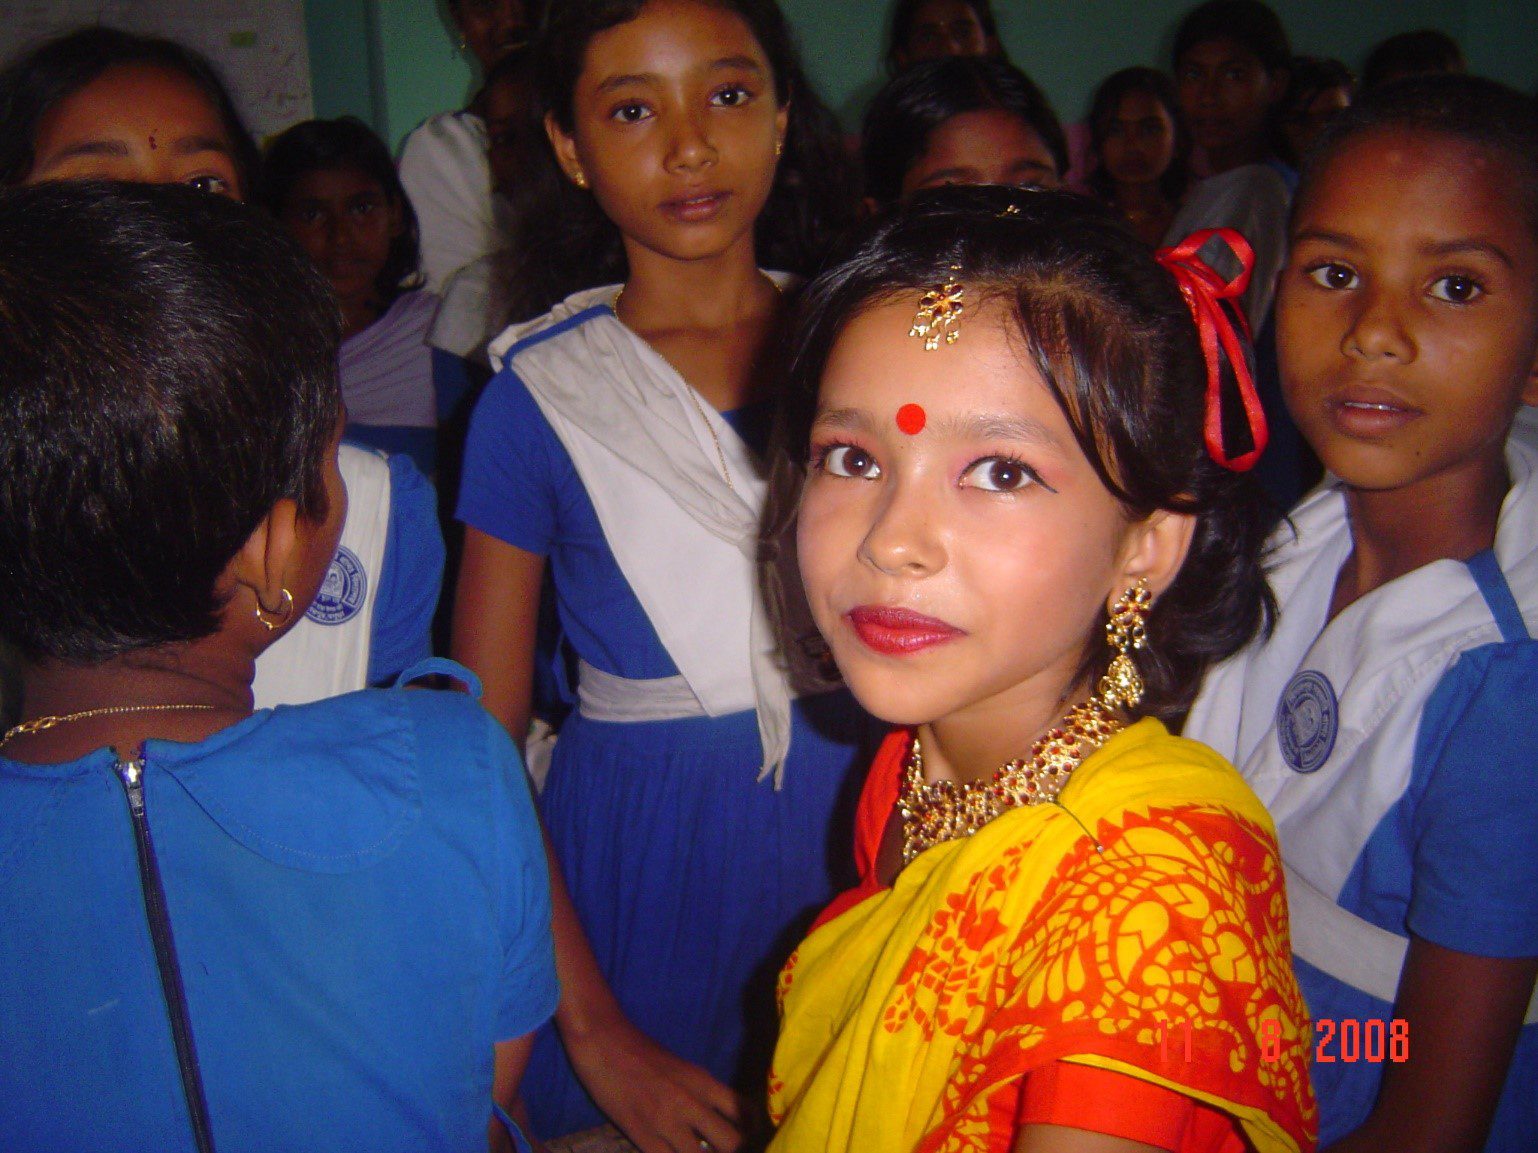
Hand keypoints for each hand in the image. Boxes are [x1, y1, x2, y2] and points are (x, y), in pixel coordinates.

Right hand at [563, 1010, 743, 1152]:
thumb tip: (713, 1124)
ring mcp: (666, 1121)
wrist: (604, 1041)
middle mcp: (691, 1103)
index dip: (751, 1133)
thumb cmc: (640, 1052)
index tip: (747, 1142)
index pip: (745, 1113)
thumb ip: (700, 1094)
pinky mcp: (641, 1134)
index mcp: (704, 1082)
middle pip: (731, 1143)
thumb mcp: (682, 1069)